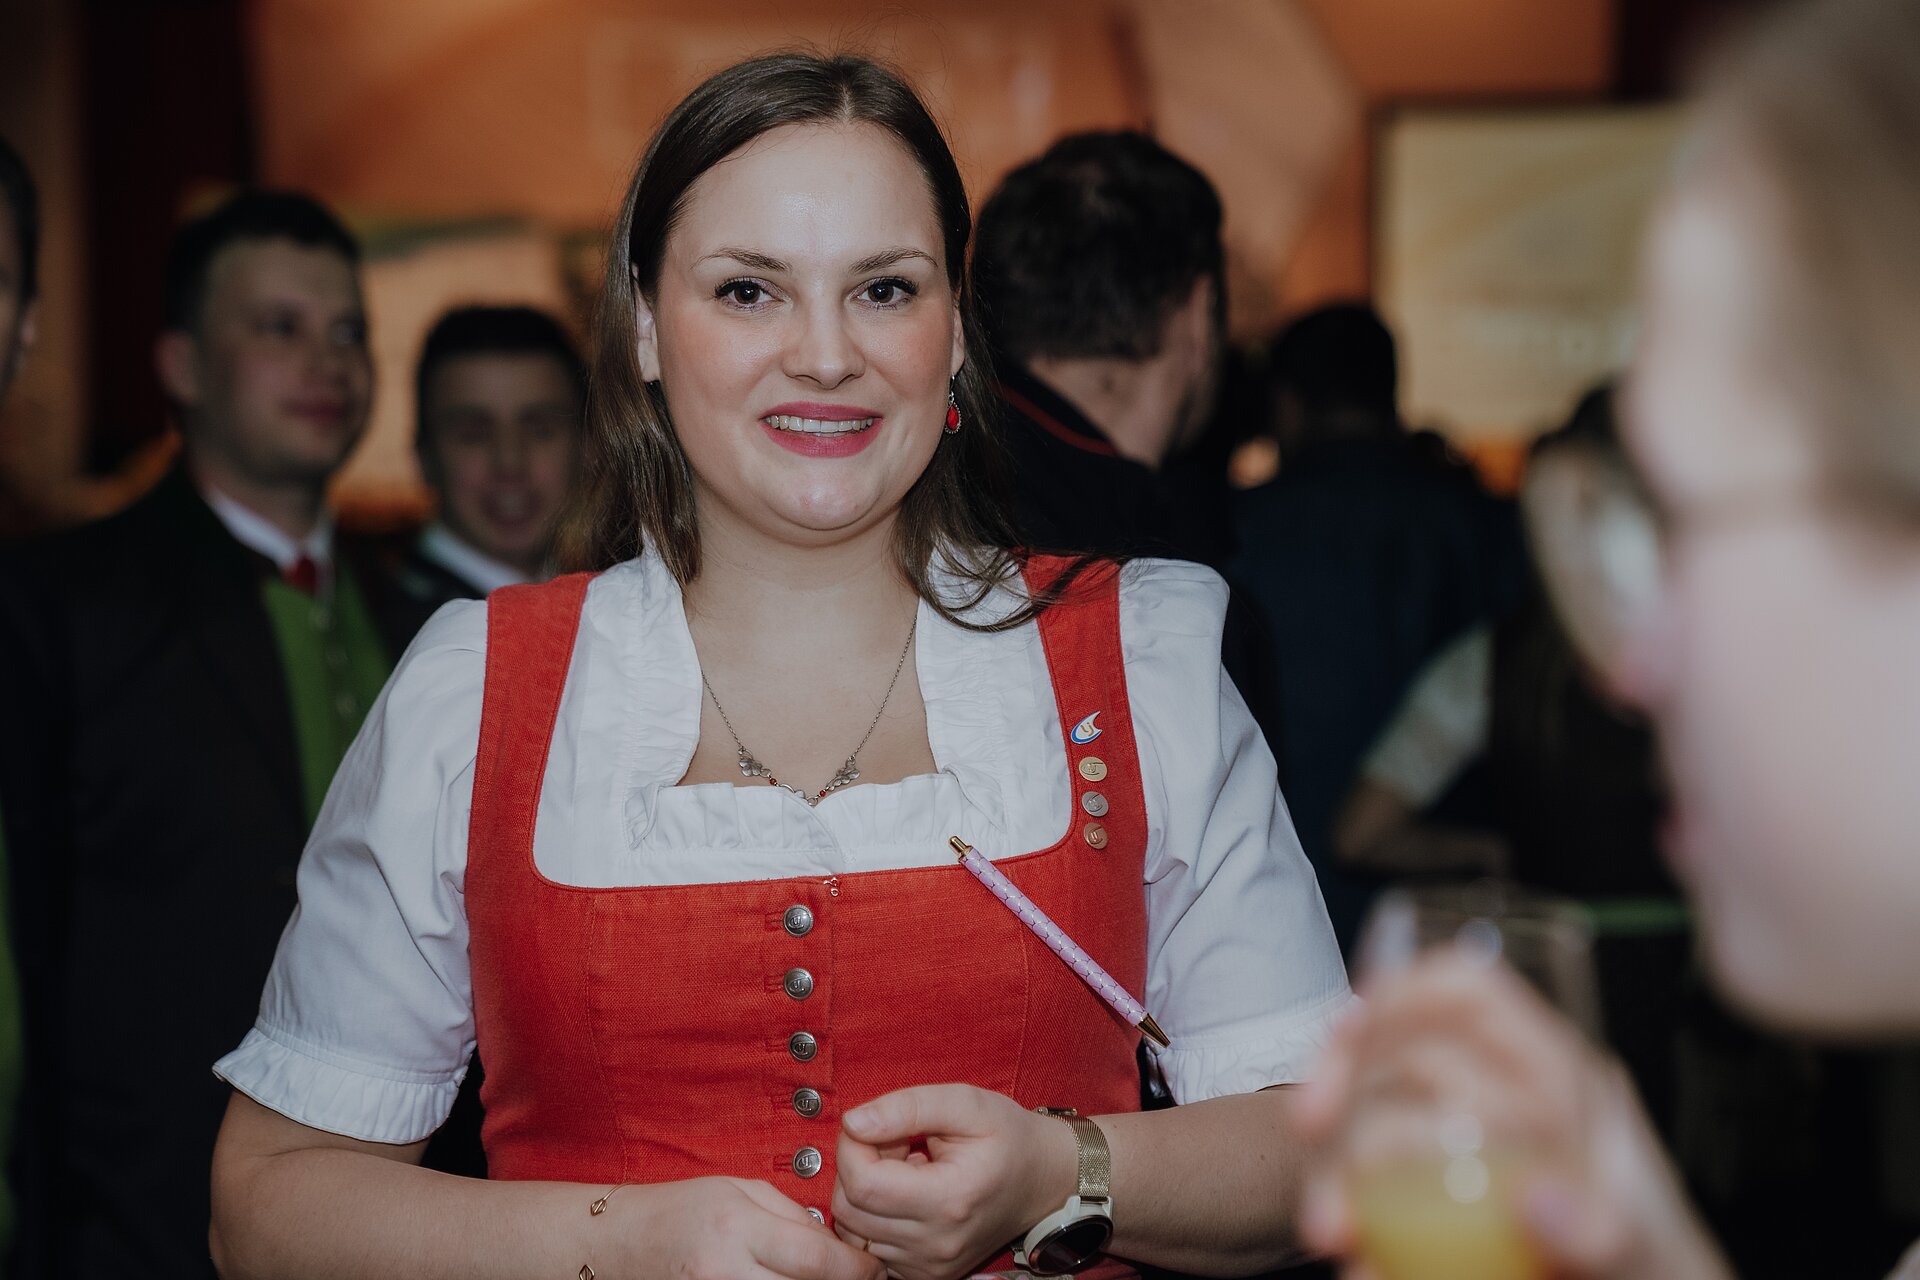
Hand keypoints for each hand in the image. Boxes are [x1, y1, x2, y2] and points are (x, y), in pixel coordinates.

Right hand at [599, 1176, 885, 1279]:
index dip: (857, 1269)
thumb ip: (790, 1214)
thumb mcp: (738, 1190)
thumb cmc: (680, 1210)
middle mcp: (724, 1272)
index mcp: (737, 1228)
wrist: (619, 1243)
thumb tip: (836, 1244)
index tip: (874, 1267)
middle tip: (858, 1277)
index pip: (817, 1261)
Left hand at [831, 1084, 1076, 1279]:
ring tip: (904, 1170)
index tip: (872, 1125)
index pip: (862, 1183)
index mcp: (949, 1200)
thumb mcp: (966, 1103)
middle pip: (850, 1210)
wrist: (1043, 1180)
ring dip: (866, 1193)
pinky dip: (876, 1218)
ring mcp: (931, 1266)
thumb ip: (907, 1107)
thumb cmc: (1009, 1137)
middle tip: (895, 1144)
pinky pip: (871, 1247)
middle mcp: (937, 1244)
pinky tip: (907, 1195)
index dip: (852, 1147)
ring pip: (855, 1230)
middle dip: (858, 1167)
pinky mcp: (926, 1274)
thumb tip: (854, 1123)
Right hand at [1293, 954, 1730, 1279]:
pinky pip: (1380, 1202)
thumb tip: (1538, 1198)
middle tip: (1309, 1130)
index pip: (1472, 996)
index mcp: (1563, 1085)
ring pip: (1376, 1127)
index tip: (1350, 1032)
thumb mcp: (1654, 1256)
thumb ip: (1610, 1232)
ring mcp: (1471, 1162)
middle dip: (1343, 1082)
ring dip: (1337, 1170)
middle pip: (1404, 1052)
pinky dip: (1359, 1225)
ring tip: (1330, 1233)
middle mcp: (1508, 1108)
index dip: (1404, 991)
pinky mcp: (1446, 1216)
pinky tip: (1362, 1269)